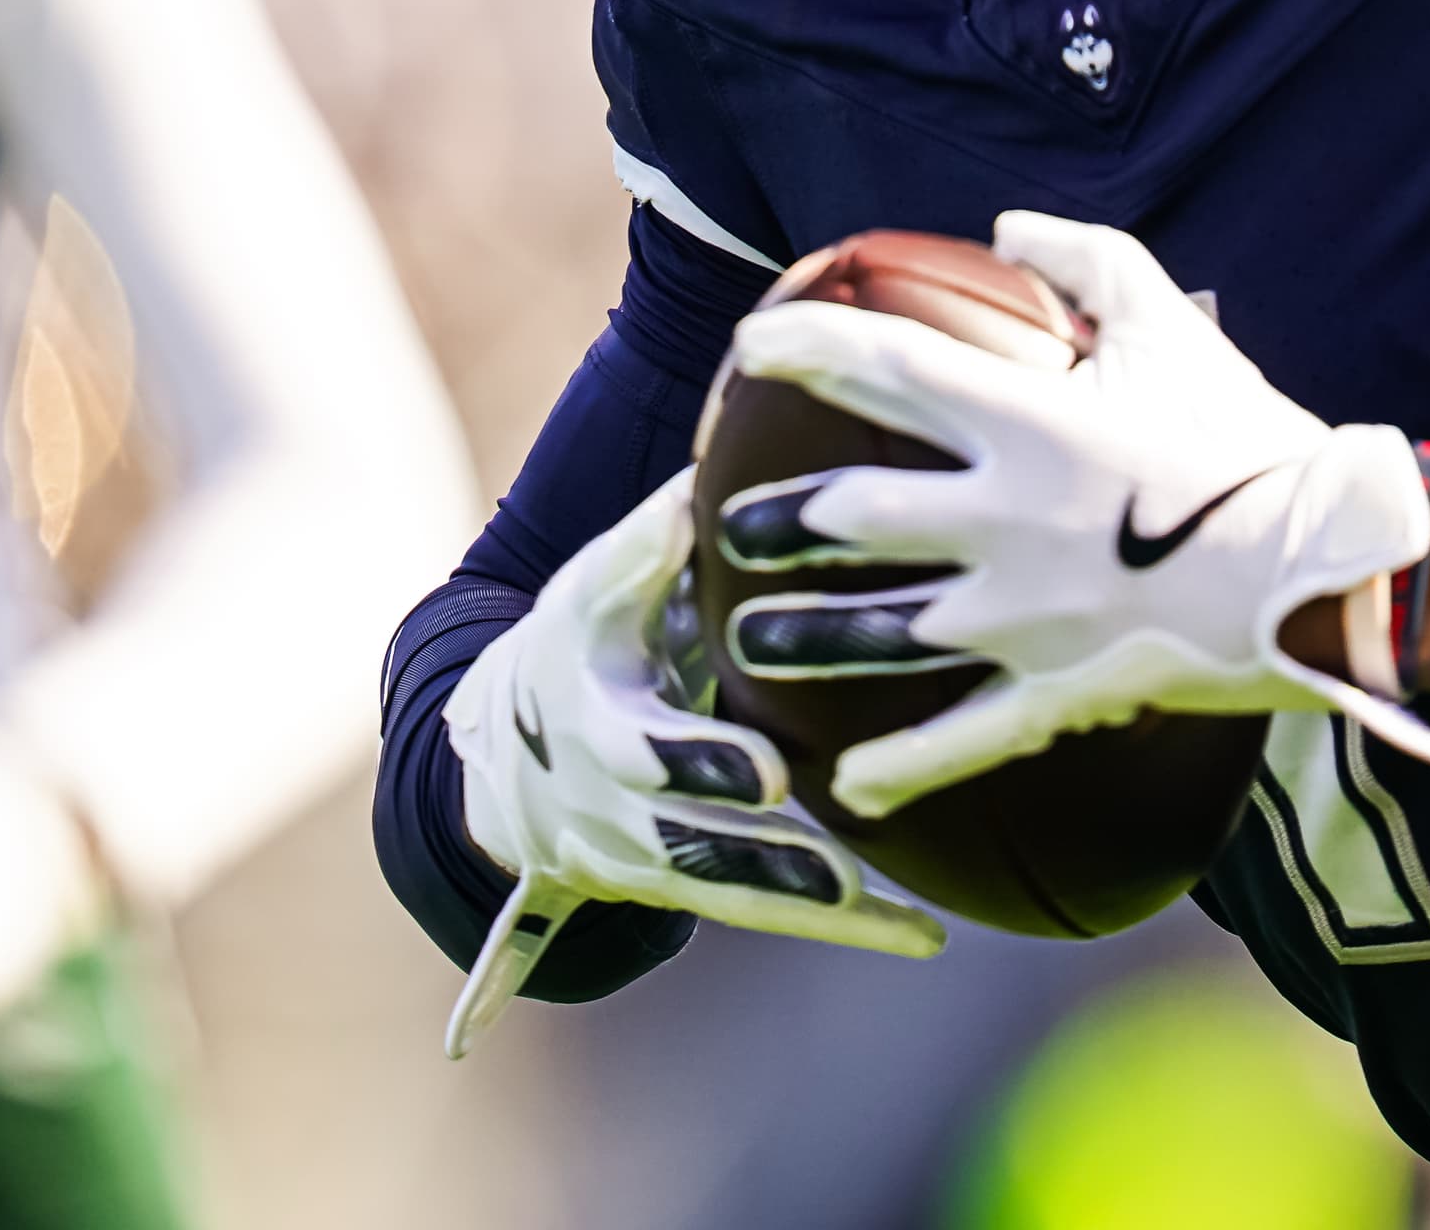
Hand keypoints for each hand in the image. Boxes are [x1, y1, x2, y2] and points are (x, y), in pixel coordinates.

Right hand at [441, 468, 939, 1057]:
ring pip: (733, 894)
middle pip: (693, 846)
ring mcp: (651, 859)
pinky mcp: (690, 887)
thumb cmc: (575, 649)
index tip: (772, 777)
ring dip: (812, 909)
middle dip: (764, 858)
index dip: (702, 766)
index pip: (645, 754)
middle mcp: (620, 809)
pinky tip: (921, 936)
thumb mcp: (589, 592)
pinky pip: (765, 913)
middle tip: (842, 874)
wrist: (508, 758)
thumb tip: (695, 493)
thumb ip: (641, 549)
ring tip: (899, 919)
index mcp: (597, 725)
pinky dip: (839, 929)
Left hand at [722, 211, 1429, 820]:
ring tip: (747, 639)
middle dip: (776, 516)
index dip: (805, 348)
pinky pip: (960, 738)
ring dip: (802, 638)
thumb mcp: (1174, 326)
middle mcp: (1003, 517)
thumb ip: (1090, 261)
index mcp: (1027, 422)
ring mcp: (1023, 615)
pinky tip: (849, 786)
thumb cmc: (1252, 439)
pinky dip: (900, 768)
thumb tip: (1010, 227)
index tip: (751, 345)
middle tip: (734, 519)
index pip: (883, 366)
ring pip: (879, 632)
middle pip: (853, 512)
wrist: (1333, 567)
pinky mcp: (1057, 690)